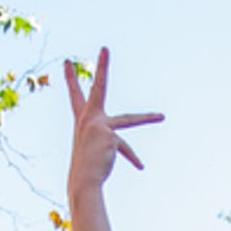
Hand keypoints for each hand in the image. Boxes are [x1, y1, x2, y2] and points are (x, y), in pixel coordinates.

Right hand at [65, 46, 163, 195]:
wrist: (83, 181)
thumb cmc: (87, 168)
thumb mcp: (93, 151)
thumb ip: (106, 141)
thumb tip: (116, 144)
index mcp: (82, 120)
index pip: (75, 95)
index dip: (70, 78)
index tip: (67, 62)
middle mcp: (89, 119)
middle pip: (98, 88)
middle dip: (102, 67)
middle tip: (104, 49)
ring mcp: (101, 126)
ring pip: (130, 120)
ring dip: (148, 118)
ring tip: (163, 117)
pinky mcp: (111, 137)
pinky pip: (127, 149)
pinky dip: (133, 159)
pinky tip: (140, 167)